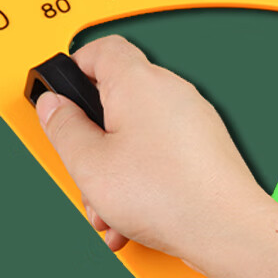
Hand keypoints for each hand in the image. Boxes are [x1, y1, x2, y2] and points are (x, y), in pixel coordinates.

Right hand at [35, 35, 267, 271]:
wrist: (225, 228)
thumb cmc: (167, 194)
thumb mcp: (89, 163)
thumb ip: (63, 127)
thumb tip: (52, 105)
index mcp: (136, 82)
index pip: (100, 48)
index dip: (74, 68)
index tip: (60, 95)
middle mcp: (169, 90)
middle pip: (116, 99)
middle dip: (93, 140)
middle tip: (83, 167)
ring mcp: (192, 117)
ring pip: (136, 133)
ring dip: (115, 169)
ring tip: (109, 208)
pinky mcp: (205, 145)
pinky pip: (160, 152)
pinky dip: (141, 178)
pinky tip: (132, 216)